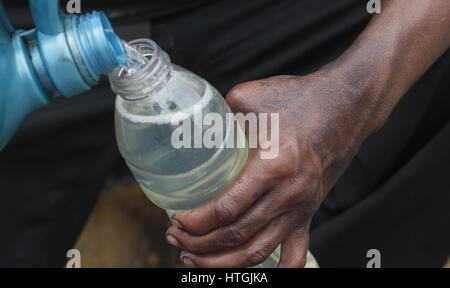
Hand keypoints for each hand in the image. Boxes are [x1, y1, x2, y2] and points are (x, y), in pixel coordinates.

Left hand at [165, 70, 383, 267]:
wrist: (345, 106)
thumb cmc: (299, 98)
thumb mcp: (250, 98)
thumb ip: (217, 116)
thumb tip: (191, 128)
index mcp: (272, 164)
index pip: (225, 209)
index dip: (195, 222)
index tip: (176, 218)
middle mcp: (288, 193)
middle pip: (236, 236)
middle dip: (199, 245)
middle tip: (176, 239)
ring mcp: (301, 207)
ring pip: (258, 252)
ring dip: (223, 263)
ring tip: (196, 260)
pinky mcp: (309, 212)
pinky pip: (294, 254)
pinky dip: (276, 272)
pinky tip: (249, 273)